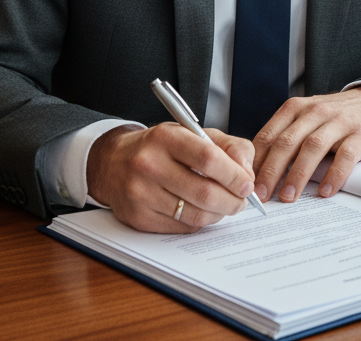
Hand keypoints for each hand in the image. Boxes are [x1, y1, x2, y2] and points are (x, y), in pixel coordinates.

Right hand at [86, 123, 256, 232]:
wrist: (113, 161)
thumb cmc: (161, 146)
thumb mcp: (193, 133)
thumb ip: (228, 147)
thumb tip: (247, 174)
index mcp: (166, 138)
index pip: (208, 158)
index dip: (234, 174)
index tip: (247, 184)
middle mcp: (149, 164)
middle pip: (204, 192)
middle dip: (232, 201)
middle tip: (241, 201)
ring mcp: (141, 193)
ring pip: (195, 214)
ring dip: (219, 214)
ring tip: (226, 206)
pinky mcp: (138, 218)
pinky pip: (181, 227)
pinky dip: (200, 222)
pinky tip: (202, 211)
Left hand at [252, 86, 360, 203]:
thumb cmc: (333, 118)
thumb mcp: (305, 118)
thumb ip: (284, 137)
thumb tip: (255, 170)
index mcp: (295, 108)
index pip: (270, 135)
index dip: (256, 160)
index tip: (247, 183)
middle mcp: (315, 112)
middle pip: (288, 142)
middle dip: (272, 170)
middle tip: (262, 194)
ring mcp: (339, 122)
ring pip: (313, 147)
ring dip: (298, 174)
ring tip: (288, 197)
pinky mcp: (360, 135)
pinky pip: (345, 156)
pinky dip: (334, 174)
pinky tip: (326, 191)